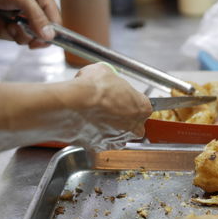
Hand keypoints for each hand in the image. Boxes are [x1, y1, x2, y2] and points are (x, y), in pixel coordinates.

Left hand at [0, 0, 60, 48]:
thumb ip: (37, 16)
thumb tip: (49, 36)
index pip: (55, 23)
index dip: (48, 36)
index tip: (36, 42)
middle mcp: (33, 7)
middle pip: (39, 34)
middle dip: (25, 34)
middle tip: (13, 26)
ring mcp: (19, 15)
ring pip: (23, 36)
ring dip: (10, 32)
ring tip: (0, 18)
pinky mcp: (6, 20)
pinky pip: (8, 35)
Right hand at [0, 62, 151, 156]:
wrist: (74, 104)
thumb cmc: (94, 88)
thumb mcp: (105, 71)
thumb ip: (111, 79)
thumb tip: (104, 76)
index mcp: (143, 107)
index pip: (143, 106)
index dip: (131, 101)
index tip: (122, 98)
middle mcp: (135, 127)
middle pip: (134, 124)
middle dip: (124, 118)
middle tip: (110, 108)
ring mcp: (118, 140)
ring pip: (118, 136)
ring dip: (110, 128)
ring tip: (96, 116)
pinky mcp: (100, 147)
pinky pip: (100, 142)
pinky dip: (94, 135)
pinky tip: (86, 125)